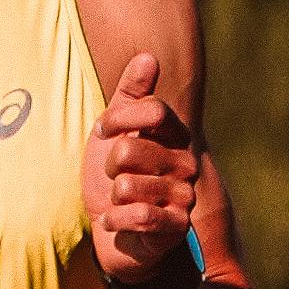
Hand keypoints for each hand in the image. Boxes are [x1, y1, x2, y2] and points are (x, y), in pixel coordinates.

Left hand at [86, 50, 201, 283]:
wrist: (114, 232)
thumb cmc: (115, 178)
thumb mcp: (115, 132)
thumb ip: (130, 95)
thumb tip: (148, 56)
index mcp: (175, 136)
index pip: (153, 110)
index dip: (117, 118)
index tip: (102, 128)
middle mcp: (185, 163)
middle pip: (130, 149)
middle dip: (108, 166)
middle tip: (115, 178)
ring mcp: (184, 196)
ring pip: (126, 185)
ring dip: (111, 198)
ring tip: (120, 203)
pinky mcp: (176, 227)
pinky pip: (139, 216)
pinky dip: (115, 220)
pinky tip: (116, 222)